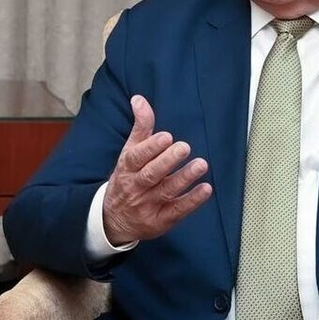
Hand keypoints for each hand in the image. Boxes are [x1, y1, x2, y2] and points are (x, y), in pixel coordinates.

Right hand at [102, 95, 212, 245]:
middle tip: (185, 147)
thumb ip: (140, 127)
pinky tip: (205, 189)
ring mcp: (148, 205)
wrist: (113, 219)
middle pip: (151, 174)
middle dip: (168, 161)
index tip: (166, 137)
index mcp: (127, 168)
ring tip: (201, 165)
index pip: (136, 157)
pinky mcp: (161, 220)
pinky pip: (177, 210)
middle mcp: (136, 187)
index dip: (151, 147)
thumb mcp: (129, 153)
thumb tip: (139, 99)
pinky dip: (192, 200)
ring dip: (184, 178)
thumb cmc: (126, 179)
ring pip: (167, 191)